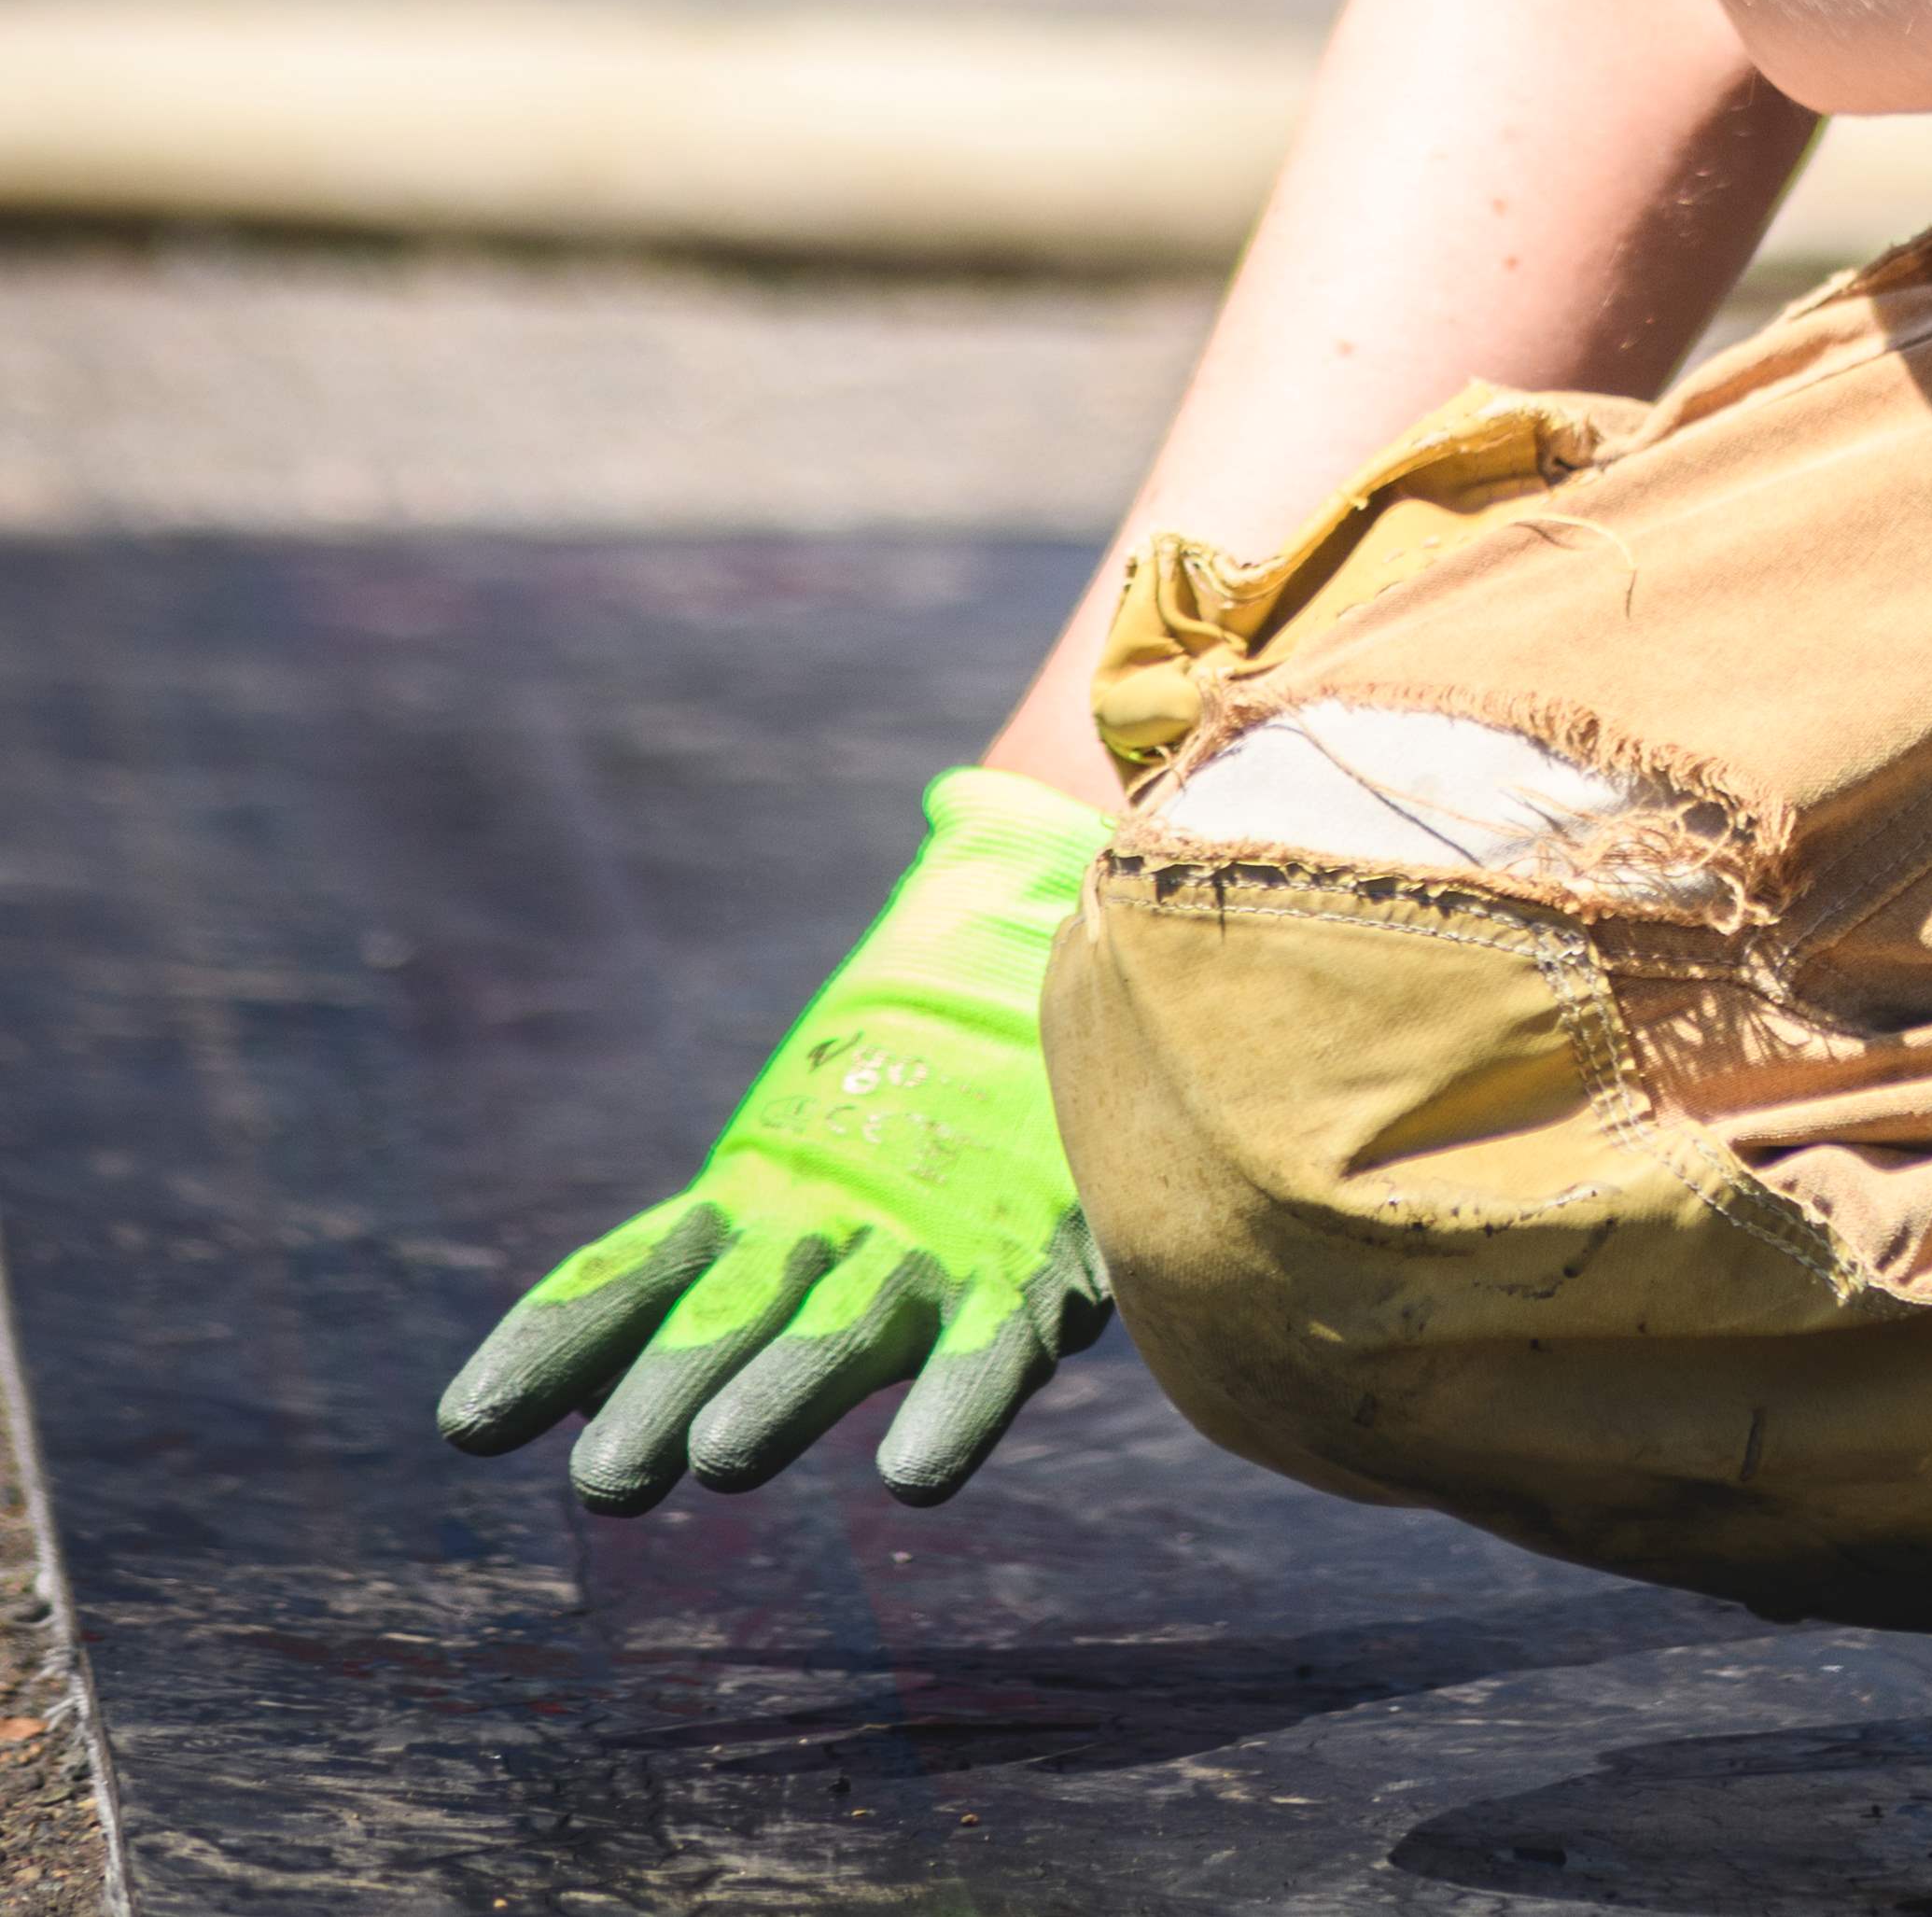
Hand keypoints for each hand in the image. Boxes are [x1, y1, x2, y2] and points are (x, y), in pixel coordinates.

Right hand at [436, 767, 1109, 1512]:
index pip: (635, 1272)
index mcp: (770, 1173)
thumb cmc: (1014, 963)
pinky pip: (978, 1360)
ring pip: (827, 1349)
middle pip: (719, 1330)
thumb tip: (967, 790)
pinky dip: (947, 1412)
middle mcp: (826, 1238)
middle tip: (609, 1483)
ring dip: (775, 1407)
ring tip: (715, 1462)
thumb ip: (964, 852)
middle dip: (661, 1401)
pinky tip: (913, 1474)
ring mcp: (916, 1267)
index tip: (468, 1425)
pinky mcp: (1023, 1283)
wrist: (1121, 1010)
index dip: (554, 1347)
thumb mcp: (964, 905)